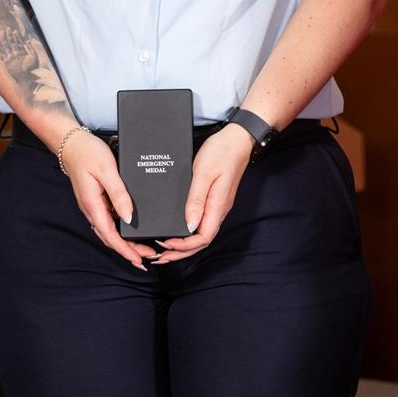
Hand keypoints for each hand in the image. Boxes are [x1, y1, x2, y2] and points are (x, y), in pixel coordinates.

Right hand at [58, 130, 158, 270]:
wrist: (70, 142)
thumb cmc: (88, 153)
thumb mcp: (107, 170)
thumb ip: (118, 194)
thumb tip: (129, 217)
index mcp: (93, 205)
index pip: (110, 235)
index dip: (125, 250)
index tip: (139, 260)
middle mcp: (91, 209)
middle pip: (110, 237)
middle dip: (128, 250)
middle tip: (148, 257)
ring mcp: (92, 205)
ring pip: (109, 230)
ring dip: (125, 241)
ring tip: (143, 247)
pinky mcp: (96, 199)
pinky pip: (108, 220)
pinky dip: (120, 229)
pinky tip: (131, 228)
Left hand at [154, 124, 251, 262]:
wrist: (237, 139)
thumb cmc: (221, 152)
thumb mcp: (204, 172)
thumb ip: (197, 199)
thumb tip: (189, 225)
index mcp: (217, 206)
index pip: (202, 238)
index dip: (183, 246)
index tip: (165, 244)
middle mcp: (219, 210)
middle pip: (201, 241)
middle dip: (180, 252)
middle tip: (160, 257)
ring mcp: (217, 206)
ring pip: (201, 234)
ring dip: (184, 245)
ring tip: (165, 249)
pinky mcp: (214, 200)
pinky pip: (201, 223)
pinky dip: (188, 232)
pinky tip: (178, 230)